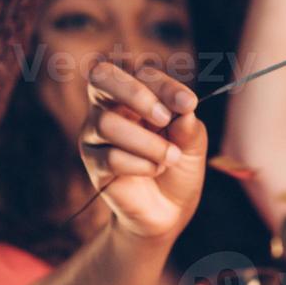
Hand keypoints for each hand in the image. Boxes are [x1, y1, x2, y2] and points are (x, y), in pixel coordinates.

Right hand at [79, 62, 204, 242]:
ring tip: (169, 157)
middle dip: (135, 95)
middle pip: (101, 77)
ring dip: (147, 142)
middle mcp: (108, 106)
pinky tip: (153, 171)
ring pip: (107, 123)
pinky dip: (140, 164)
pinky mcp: (93, 162)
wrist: (169, 209)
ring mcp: (95, 134)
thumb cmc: (178, 166)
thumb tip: (183, 107)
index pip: (142, 74)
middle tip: (164, 119)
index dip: (164, 86)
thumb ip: (186, 122)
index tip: (189, 103)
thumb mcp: (192, 142)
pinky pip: (109, 157)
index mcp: (136, 93)